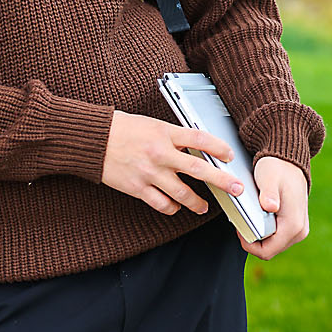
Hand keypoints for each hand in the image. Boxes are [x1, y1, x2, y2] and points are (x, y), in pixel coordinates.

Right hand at [101, 110, 245, 217]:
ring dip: (197, 202)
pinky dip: (172, 207)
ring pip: (182, 193)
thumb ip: (173, 136)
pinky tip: (176, 206)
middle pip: (198, 169)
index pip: (199, 139)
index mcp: (165, 133)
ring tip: (204, 206)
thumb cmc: (123, 128)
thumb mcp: (152, 124)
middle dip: (221, 181)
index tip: (230, 155)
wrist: (95, 139)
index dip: (218, 148)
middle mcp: (160, 153)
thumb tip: (196, 147)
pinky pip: (161, 203)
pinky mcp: (138, 188)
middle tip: (237, 188)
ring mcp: (149, 172)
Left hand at [240, 156, 309, 259]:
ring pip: (273, 245)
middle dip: (253, 240)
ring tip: (250, 217)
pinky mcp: (296, 226)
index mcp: (294, 225)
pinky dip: (265, 231)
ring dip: (259, 235)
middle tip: (242, 221)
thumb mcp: (269, 178)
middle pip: (270, 250)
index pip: (267, 251)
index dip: (249, 244)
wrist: (289, 161)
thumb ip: (269, 193)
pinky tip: (258, 216)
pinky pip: (277, 237)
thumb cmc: (277, 168)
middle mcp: (300, 231)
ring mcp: (299, 229)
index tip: (239, 228)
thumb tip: (270, 207)